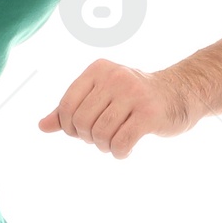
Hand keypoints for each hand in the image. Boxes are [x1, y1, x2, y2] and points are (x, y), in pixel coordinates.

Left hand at [37, 59, 196, 158]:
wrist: (180, 93)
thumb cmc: (134, 97)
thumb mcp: (101, 96)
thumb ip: (70, 109)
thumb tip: (41, 126)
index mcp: (98, 70)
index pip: (66, 105)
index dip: (68, 127)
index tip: (82, 132)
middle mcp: (115, 77)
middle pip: (81, 122)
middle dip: (88, 138)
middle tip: (102, 138)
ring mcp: (133, 94)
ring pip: (100, 134)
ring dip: (105, 147)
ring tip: (114, 143)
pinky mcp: (149, 113)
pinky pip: (121, 143)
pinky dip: (119, 153)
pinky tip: (126, 150)